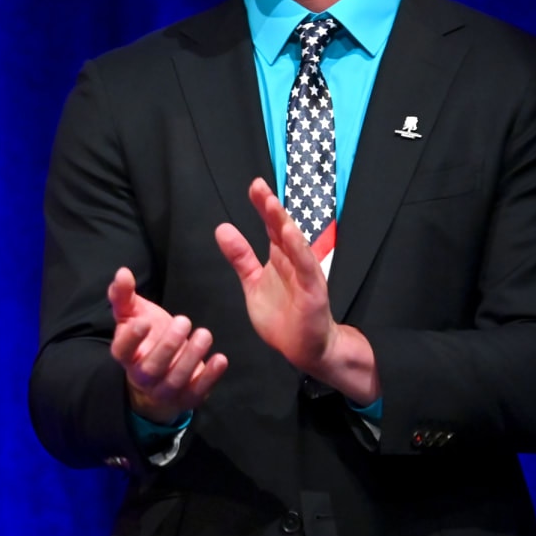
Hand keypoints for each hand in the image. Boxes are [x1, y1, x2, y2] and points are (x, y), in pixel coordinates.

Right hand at [107, 266, 228, 422]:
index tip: (144, 322)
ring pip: (175, 380)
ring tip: (204, 334)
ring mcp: (164, 391)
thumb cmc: (147, 338)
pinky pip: (197, 392)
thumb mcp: (133, 315)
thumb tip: (122, 272)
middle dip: (168, 345)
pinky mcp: (186, 398)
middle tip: (184, 320)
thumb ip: (124, 295)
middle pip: (151, 367)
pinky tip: (220, 358)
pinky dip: (210, 377)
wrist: (160, 375)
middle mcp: (143, 377)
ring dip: (191, 357)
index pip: (122, 351)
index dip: (131, 339)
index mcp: (127, 356)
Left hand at [213, 178, 379, 405]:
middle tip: (258, 186)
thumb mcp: (253, 284)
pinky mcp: (314, 292)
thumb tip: (222, 229)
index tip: (254, 186)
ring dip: (283, 223)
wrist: (306, 349)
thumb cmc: (282, 317)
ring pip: (295, 244)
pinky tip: (290, 234)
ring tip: (271, 204)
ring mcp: (306, 275)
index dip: (263, 207)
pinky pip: (306, 267)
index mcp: (280, 258)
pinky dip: (299, 250)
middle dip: (271, 207)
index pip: (271, 227)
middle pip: (282, 229)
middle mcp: (294, 261)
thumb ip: (240, 258)